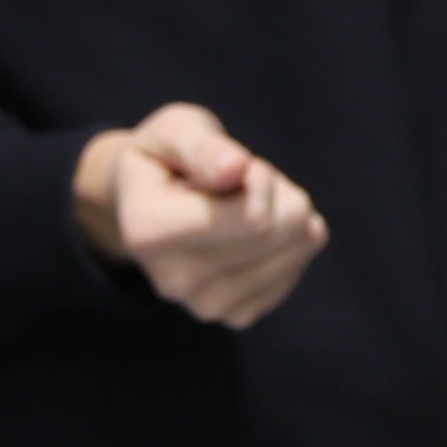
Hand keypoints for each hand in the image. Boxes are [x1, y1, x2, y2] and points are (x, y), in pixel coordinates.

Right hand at [70, 102, 326, 325]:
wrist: (148, 204)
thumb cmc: (165, 158)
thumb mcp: (175, 130)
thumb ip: (202, 146)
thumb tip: (236, 169)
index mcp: (149, 234)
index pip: (255, 217)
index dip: (259, 178)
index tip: (234, 165)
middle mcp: (174, 283)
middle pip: (281, 230)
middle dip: (274, 190)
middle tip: (237, 182)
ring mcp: (207, 307)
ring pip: (298, 245)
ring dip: (282, 211)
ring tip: (238, 204)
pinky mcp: (238, 315)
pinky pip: (299, 263)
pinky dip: (287, 239)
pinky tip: (248, 231)